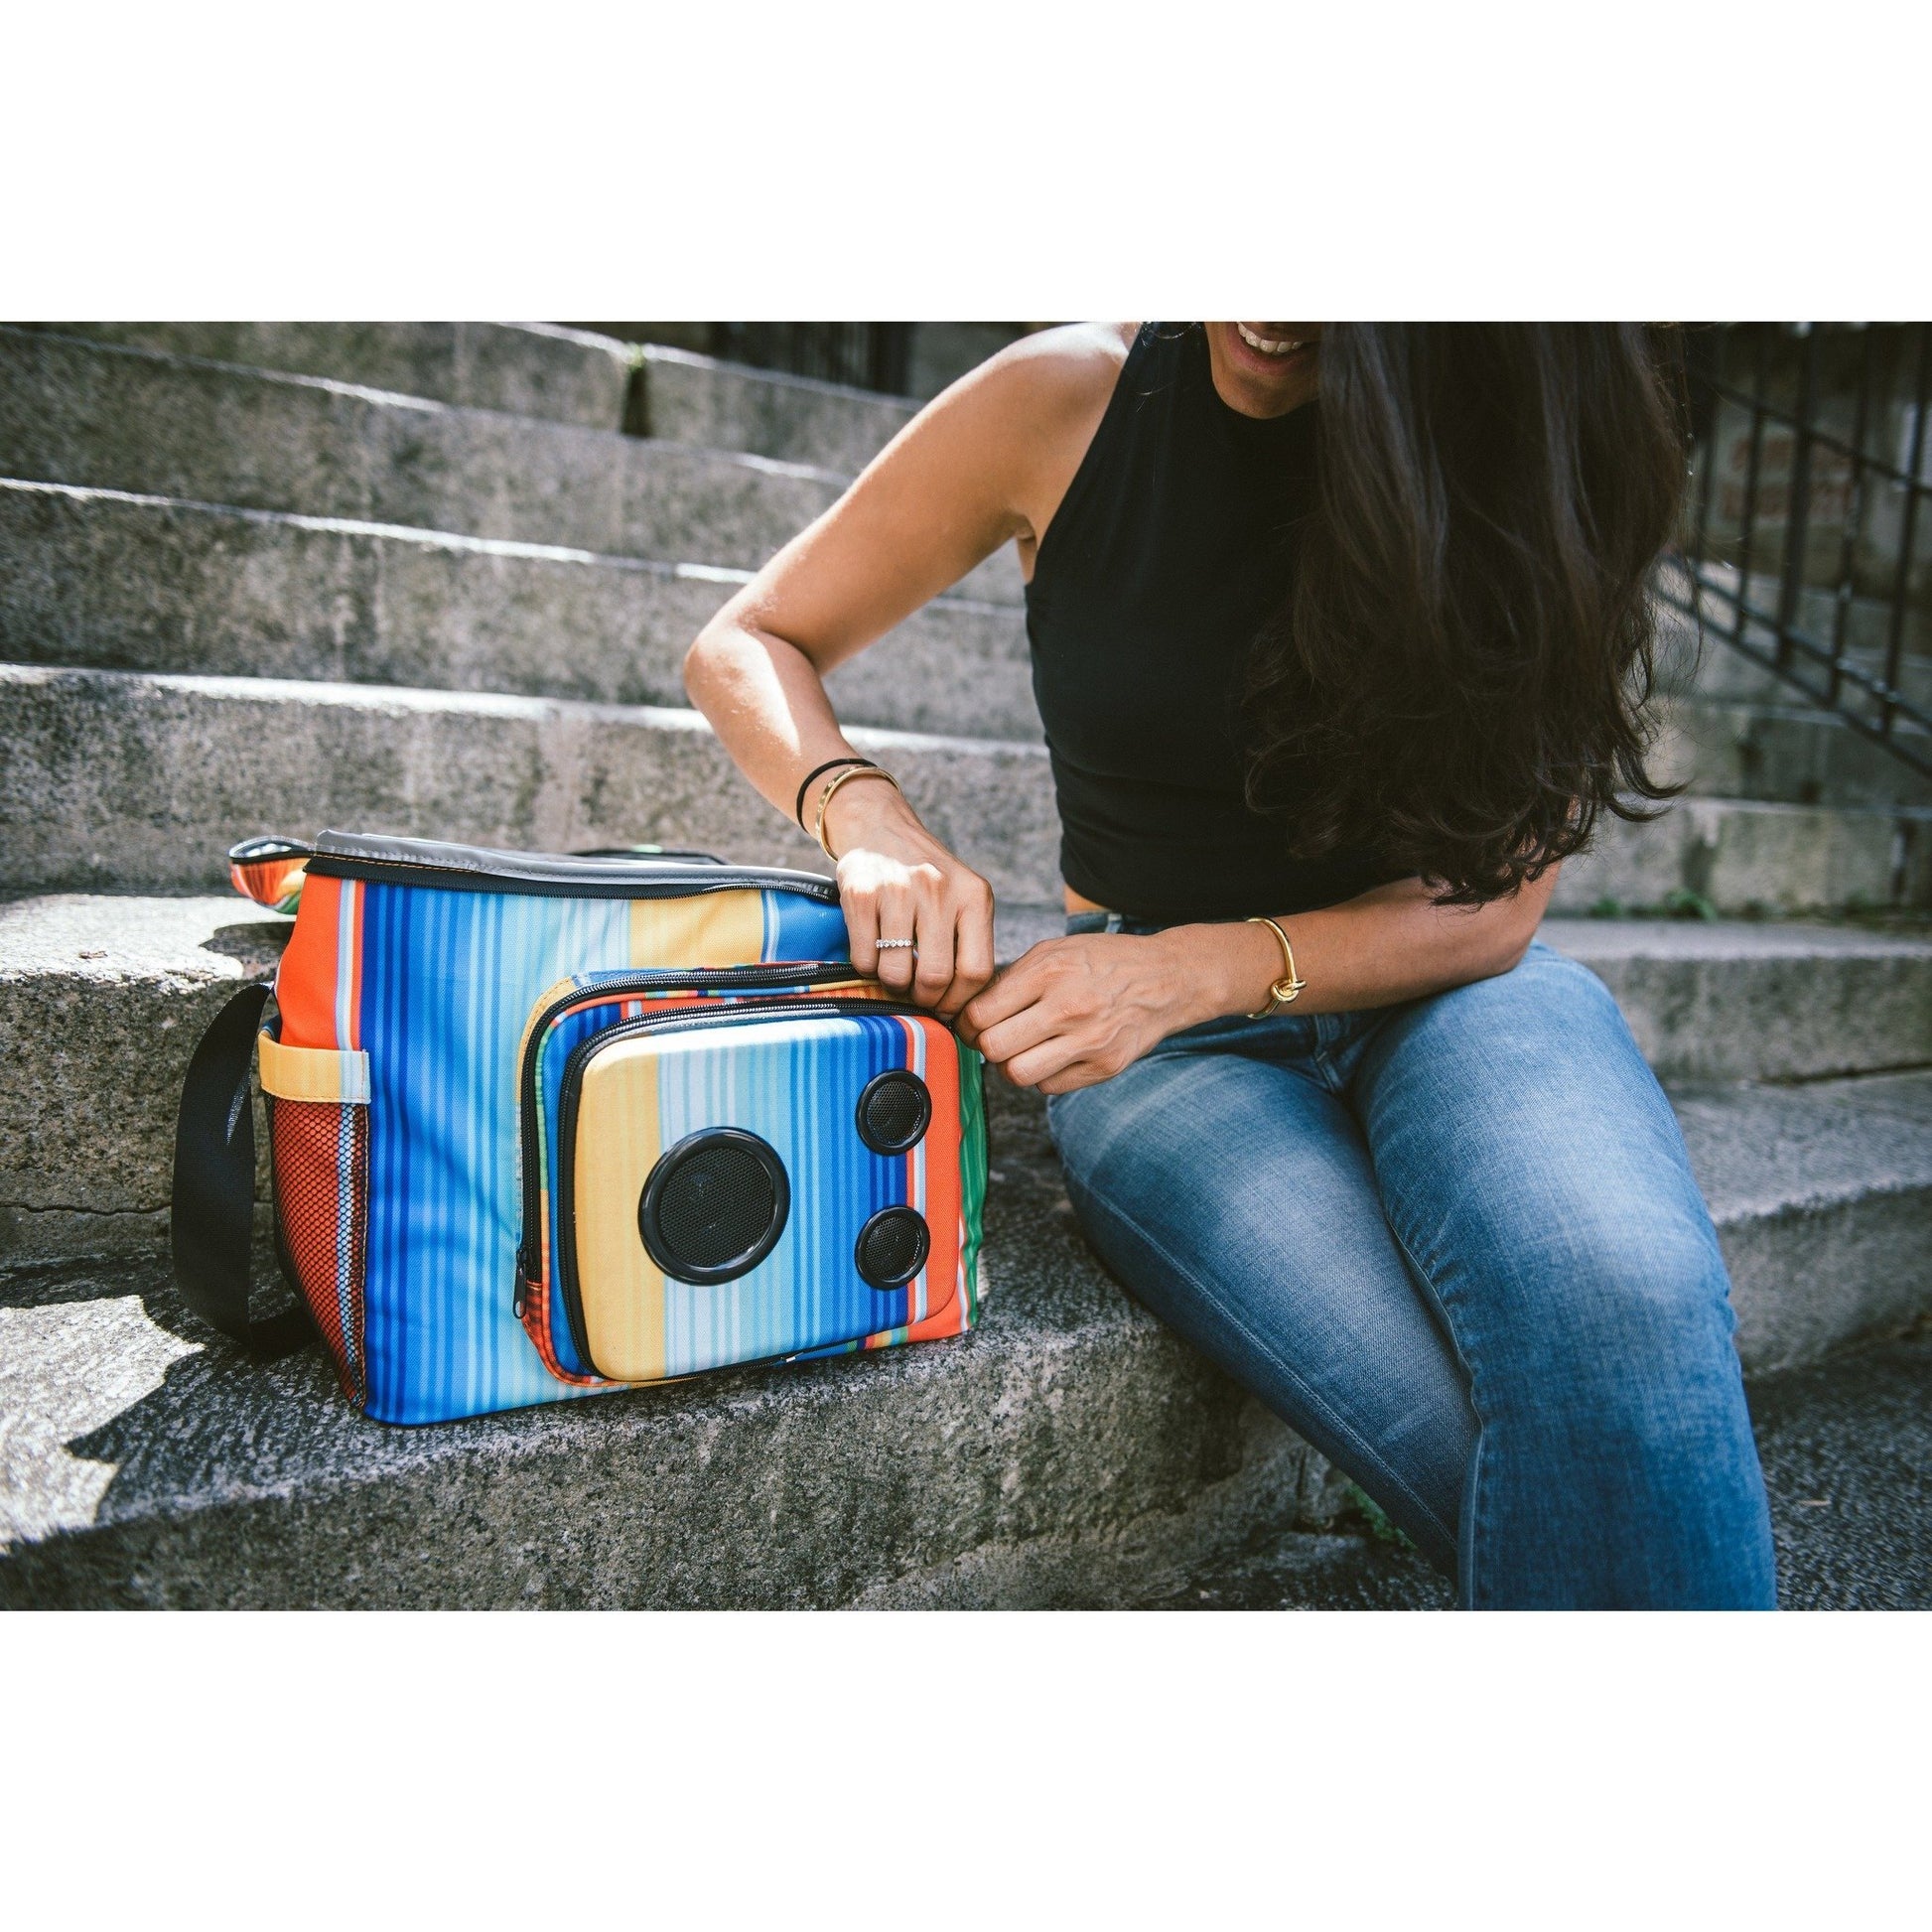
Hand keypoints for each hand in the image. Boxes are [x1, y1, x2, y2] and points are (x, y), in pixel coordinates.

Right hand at [823, 777, 995, 1017]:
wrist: (879, 828)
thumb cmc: (926, 878)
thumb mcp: (962, 898)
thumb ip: (967, 943)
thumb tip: (957, 1007)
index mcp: (974, 896)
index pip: (977, 971)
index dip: (959, 1000)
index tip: (946, 1006)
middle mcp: (939, 890)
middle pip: (935, 977)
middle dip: (924, 998)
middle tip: (916, 994)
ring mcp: (898, 890)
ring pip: (896, 974)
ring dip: (893, 985)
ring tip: (894, 971)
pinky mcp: (861, 894)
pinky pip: (864, 959)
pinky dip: (867, 968)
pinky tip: (873, 950)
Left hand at [958, 928, 1239, 1093]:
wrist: (1166, 978)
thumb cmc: (1103, 962)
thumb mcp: (1055, 951)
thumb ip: (1012, 979)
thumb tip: (970, 1012)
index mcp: (1049, 971)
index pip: (981, 1014)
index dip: (966, 1024)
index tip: (971, 1024)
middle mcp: (1068, 1006)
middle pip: (994, 1047)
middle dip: (985, 1045)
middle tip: (993, 1038)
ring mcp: (1089, 1040)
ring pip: (1018, 1074)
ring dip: (1011, 1066)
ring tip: (1021, 1050)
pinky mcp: (1105, 1066)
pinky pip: (1049, 1087)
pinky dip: (1043, 1076)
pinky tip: (1052, 1056)